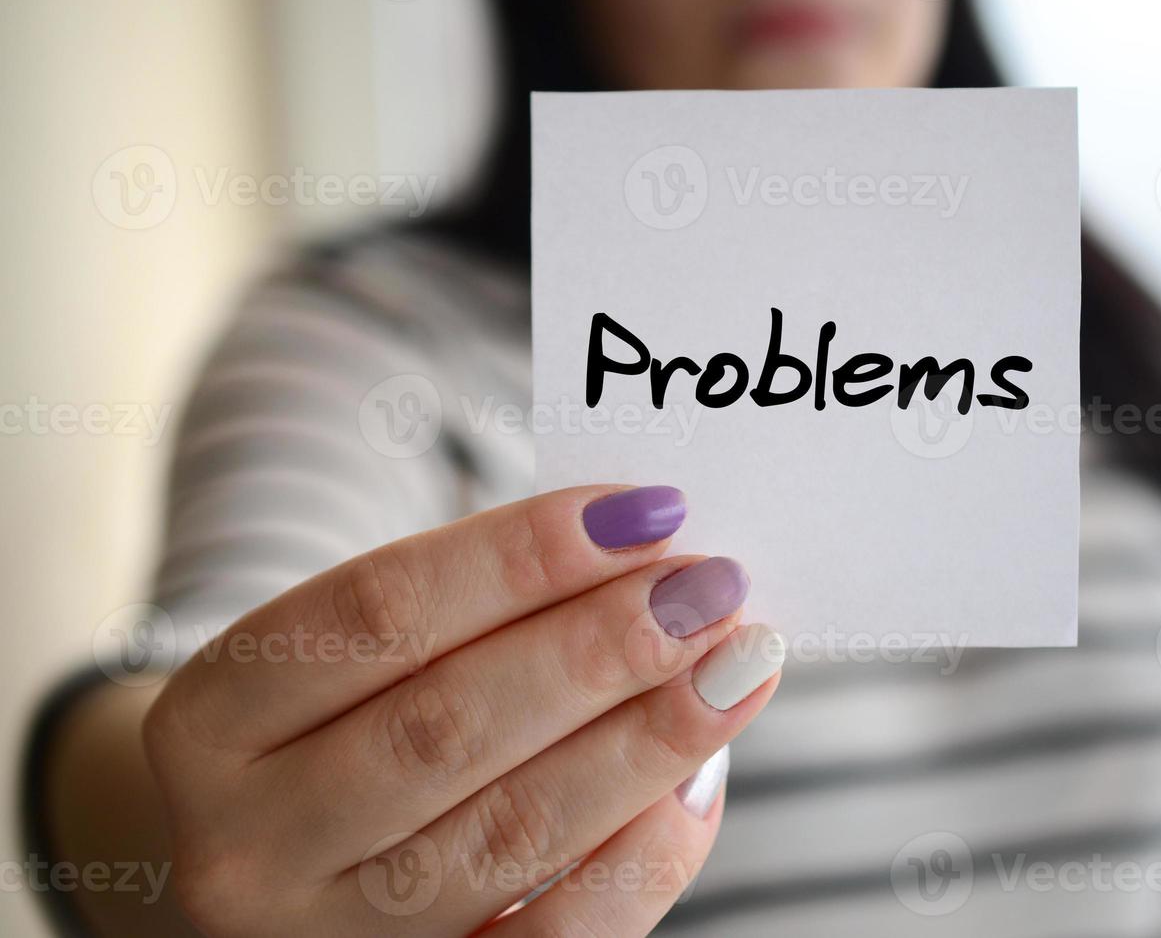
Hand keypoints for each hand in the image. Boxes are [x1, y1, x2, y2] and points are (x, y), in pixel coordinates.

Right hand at [142, 485, 783, 936]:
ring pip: (511, 833)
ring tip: (736, 660)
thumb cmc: (336, 725)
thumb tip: (648, 560)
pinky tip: (702, 774)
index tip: (644, 511)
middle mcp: (250, 844)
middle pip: (446, 727)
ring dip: (646, 736)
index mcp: (211, 720)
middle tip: (707, 587)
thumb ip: (473, 608)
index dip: (521, 555)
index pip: (378, 612)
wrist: (270, 864)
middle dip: (600, 648)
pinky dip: (645, 852)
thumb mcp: (352, 656)